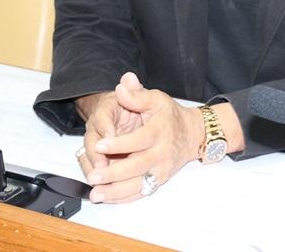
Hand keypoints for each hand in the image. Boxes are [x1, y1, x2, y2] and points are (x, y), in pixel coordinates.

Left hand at [76, 72, 204, 203]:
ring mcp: (160, 170)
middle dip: (114, 173)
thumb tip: (122, 86)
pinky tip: (108, 198)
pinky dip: (124, 197)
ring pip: (138, 185)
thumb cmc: (169, 115)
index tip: (100, 145)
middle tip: (94, 176)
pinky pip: (141, 193)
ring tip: (96, 194)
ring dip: (116, 191)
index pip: (138, 140)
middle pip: (137, 166)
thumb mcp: (156, 99)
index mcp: (159, 131)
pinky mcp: (159, 181)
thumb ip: (137, 95)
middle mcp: (161, 153)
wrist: (191, 134)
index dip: (119, 144)